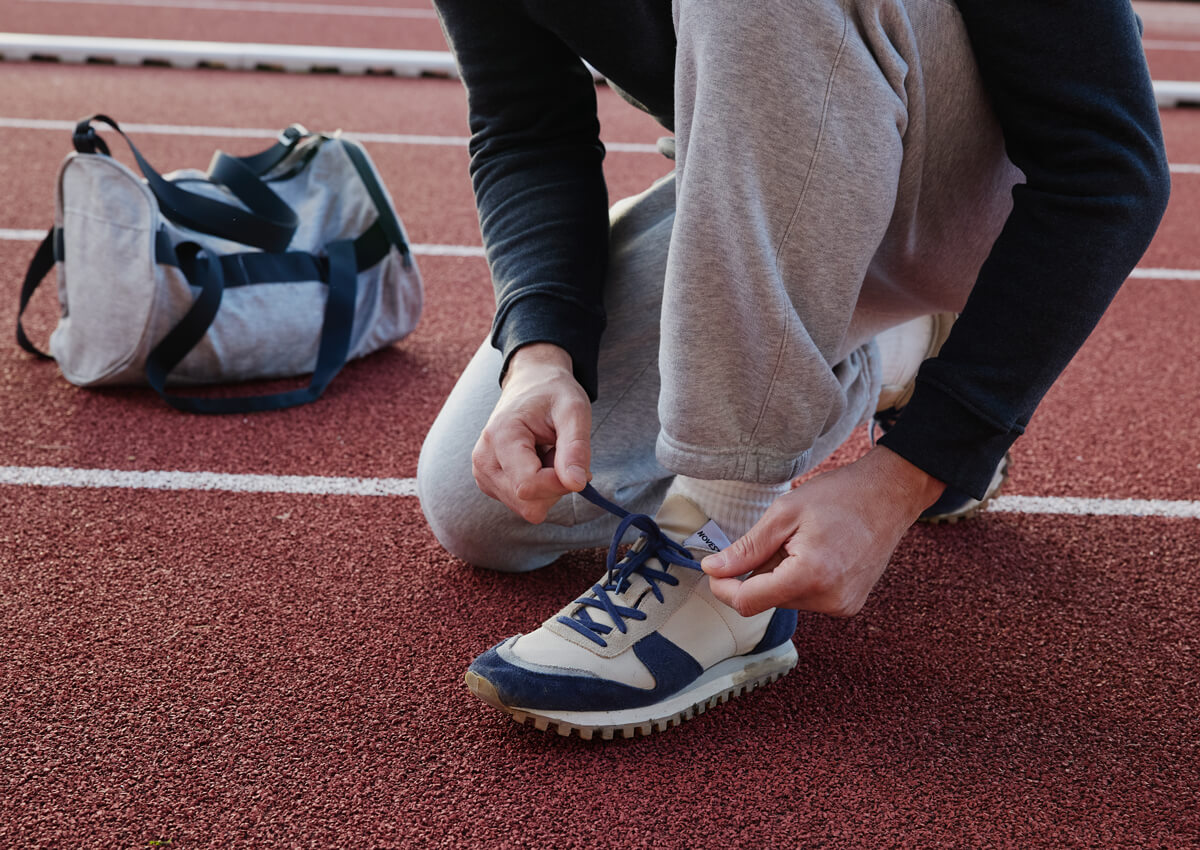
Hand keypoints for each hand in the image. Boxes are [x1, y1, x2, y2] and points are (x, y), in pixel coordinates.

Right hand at [471, 343, 591, 522]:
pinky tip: (538, 461)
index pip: (528, 485)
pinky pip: (524, 504)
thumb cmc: (553, 394)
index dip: (560, 483)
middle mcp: (483, 460)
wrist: (530, 384)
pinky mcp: (490, 484)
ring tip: (547, 453)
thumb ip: (576, 447)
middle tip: (560, 452)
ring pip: (527, 508)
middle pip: (528, 503)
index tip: (579, 465)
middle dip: (555, 485)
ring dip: (548, 487)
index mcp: (500, 436)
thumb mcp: (574, 410)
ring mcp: (483, 475)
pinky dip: (540, 488)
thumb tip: (577, 484)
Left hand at [701, 447, 945, 616]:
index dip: (724, 588)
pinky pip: (807, 599)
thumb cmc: (839, 496)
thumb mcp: (784, 513)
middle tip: (774, 538)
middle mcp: (829, 600)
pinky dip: (800, 580)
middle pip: (768, 600)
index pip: (749, 602)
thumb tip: (713, 570)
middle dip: (758, 574)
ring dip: (780, 576)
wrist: (890, 495)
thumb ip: (746, 548)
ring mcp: (842, 606)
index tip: (715, 569)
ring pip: (786, 600)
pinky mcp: (849, 605)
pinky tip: (816, 553)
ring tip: (802, 542)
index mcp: (810, 576)